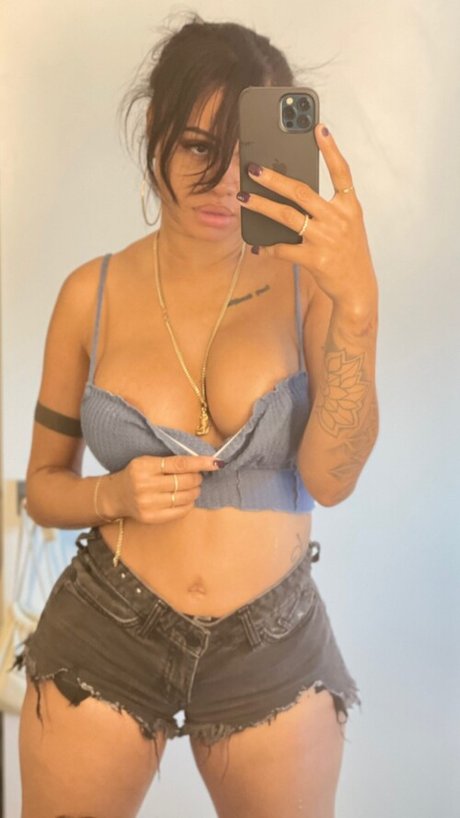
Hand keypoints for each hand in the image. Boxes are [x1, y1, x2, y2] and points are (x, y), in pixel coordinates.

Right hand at [104, 455, 221, 523]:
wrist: (116, 495)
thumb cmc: (136, 474)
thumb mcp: (147, 461)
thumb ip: (170, 461)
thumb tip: (201, 462)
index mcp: (145, 466)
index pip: (180, 464)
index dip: (200, 463)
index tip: (216, 462)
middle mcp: (145, 485)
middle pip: (184, 482)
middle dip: (197, 478)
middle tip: (198, 476)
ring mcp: (147, 504)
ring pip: (184, 497)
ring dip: (195, 491)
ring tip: (193, 487)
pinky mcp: (151, 518)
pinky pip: (180, 511)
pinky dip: (189, 504)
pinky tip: (187, 499)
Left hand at [237, 124, 376, 310]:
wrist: (357, 288)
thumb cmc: (348, 253)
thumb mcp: (348, 225)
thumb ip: (327, 208)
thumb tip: (291, 193)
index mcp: (350, 206)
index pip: (342, 172)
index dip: (331, 149)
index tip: (318, 127)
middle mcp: (339, 219)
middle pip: (301, 191)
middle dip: (273, 178)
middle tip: (253, 169)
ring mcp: (326, 239)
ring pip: (287, 216)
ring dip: (261, 206)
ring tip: (244, 199)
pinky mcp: (314, 259)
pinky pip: (284, 249)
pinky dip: (269, 247)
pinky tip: (258, 245)